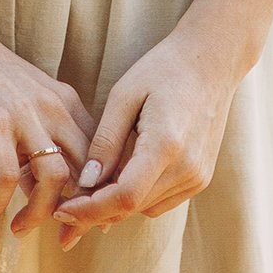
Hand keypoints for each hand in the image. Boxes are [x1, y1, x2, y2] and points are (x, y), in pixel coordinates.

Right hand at [0, 25, 97, 236]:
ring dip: (39, 214)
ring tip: (19, 230)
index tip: (88, 224)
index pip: (99, 157)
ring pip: (53, 178)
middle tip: (65, 240)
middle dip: (82, 213)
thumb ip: (38, 146)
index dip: (98, 196)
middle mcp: (53, 107)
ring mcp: (24, 114)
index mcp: (67, 103)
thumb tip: (38, 196)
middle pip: (86, 171)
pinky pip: (4, 176)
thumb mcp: (26, 107)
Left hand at [51, 30, 239, 249]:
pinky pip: (161, 200)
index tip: (60, 211)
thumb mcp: (124, 95)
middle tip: (63, 210)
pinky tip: (123, 176)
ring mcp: (198, 176)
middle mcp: (187, 168)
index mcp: (166, 144)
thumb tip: (85, 182)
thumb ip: (105, 141)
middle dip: (95, 212)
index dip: (90, 210)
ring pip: (145, 208)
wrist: (212, 61)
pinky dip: (139, 196)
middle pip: (133, 207)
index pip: (124, 196)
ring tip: (91, 189)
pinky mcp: (201, 178)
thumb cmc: (164, 69)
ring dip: (117, 204)